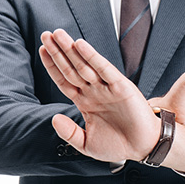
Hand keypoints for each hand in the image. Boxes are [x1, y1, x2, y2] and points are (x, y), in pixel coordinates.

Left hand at [39, 29, 159, 162]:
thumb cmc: (117, 145)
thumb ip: (69, 133)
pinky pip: (104, 69)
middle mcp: (94, 91)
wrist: (143, 148)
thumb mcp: (87, 144)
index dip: (52, 65)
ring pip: (84, 65)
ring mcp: (106, 87)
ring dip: (71, 49)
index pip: (63, 79)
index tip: (41, 50)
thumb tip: (54, 118)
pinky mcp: (121, 86)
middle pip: (71, 67)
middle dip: (58, 51)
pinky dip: (93, 57)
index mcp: (84, 101)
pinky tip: (81, 45)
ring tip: (58, 34)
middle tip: (46, 35)